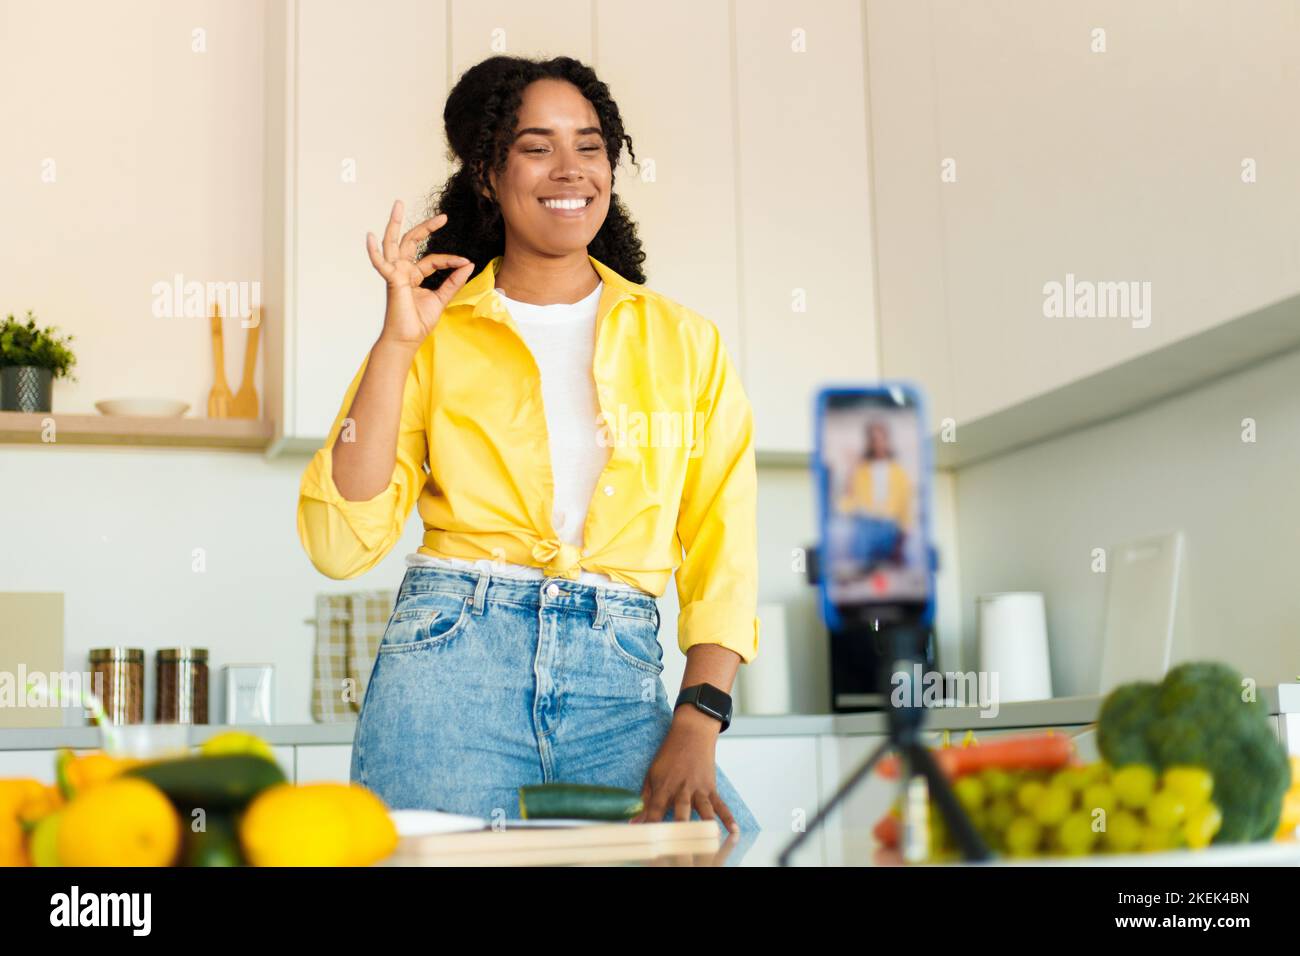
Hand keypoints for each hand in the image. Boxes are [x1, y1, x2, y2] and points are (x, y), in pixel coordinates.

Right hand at [366, 199, 473, 345]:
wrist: (408, 339)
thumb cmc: (419, 322)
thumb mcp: (442, 298)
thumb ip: (454, 281)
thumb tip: (469, 263)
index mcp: (414, 275)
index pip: (433, 259)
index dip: (450, 260)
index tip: (465, 262)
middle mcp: (403, 271)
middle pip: (412, 242)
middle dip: (425, 227)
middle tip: (443, 217)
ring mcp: (395, 274)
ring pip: (394, 243)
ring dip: (395, 224)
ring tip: (398, 205)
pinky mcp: (391, 281)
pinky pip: (381, 264)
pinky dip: (374, 251)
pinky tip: (370, 237)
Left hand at [631, 708, 737, 832]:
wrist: (691, 734)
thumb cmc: (669, 755)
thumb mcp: (652, 774)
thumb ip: (645, 800)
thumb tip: (634, 821)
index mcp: (664, 786)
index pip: (655, 810)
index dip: (652, 825)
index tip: (649, 841)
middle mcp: (681, 789)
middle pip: (681, 813)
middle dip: (680, 830)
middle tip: (680, 846)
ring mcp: (698, 789)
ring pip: (703, 810)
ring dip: (706, 825)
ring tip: (709, 840)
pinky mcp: (710, 788)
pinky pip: (720, 805)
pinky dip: (728, 818)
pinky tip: (733, 831)